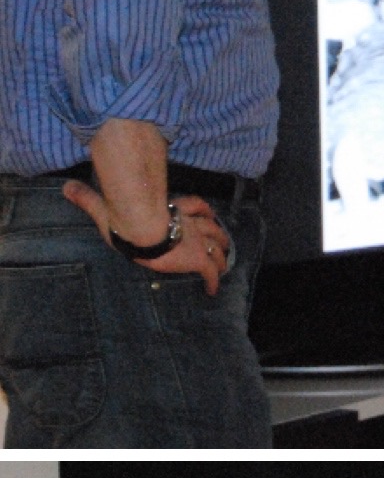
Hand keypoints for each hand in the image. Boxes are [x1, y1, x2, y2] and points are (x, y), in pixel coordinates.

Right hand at [63, 184, 232, 295]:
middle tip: (222, 240)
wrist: (140, 228)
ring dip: (222, 255)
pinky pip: (211, 272)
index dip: (202, 209)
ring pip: (218, 247)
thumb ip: (88, 198)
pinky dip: (214, 281)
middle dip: (218, 233)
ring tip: (223, 264)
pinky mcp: (197, 258)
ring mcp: (195, 240)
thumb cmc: (123, 218)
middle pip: (212, 226)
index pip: (194, 206)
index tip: (205, 212)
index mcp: (171, 211)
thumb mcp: (104, 208)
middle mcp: (188, 224)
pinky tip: (213, 290)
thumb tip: (66, 187)